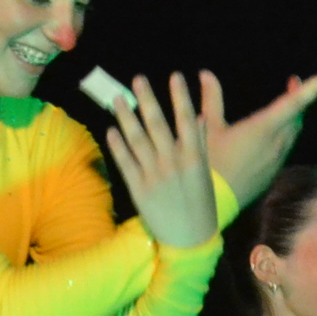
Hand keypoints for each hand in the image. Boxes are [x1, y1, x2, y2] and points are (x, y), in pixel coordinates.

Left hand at [106, 72, 214, 248]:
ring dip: (126, 117)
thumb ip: (200, 146)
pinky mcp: (138, 189)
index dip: (180, 96)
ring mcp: (153, 175)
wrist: (189, 239)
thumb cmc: (202, 205)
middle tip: (138, 79)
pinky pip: (125, 162)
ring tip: (118, 98)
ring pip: (137, 139)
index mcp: (194, 158)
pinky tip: (111, 129)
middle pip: (157, 124)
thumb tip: (198, 119)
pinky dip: (117, 145)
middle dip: (147, 99)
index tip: (175, 76)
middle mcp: (172, 163)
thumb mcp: (205, 174)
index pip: (187, 119)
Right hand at [200, 69, 316, 206]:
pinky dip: (284, 134)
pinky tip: (271, 132)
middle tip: (293, 82)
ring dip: (292, 116)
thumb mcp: (207, 128)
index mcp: (262, 128)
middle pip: (297, 116)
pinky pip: (285, 148)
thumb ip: (212, 99)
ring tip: (286, 103)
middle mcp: (276, 144)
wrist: (210, 204)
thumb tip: (206, 73)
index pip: (294, 104)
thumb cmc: (208, 163)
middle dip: (299, 97)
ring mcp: (276, 160)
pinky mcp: (272, 173)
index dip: (312, 89)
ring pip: (293, 133)